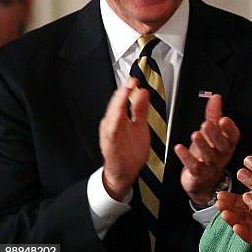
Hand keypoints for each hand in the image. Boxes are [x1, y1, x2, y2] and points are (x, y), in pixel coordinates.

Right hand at [99, 77, 149, 200]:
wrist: (124, 173)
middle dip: (122, 93)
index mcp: (119, 119)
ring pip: (112, 117)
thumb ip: (140, 109)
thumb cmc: (130, 150)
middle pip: (115, 105)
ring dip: (117, 104)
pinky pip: (111, 134)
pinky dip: (114, 125)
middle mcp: (112, 125)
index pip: (122, 100)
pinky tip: (117, 117)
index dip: (127, 89)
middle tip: (130, 81)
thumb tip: (142, 91)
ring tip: (124, 93)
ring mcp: (110, 135)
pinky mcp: (111, 146)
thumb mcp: (139, 126)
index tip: (134, 79)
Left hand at [174, 94, 239, 204]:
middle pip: (222, 146)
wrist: (202, 180)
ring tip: (195, 135)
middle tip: (206, 124)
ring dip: (202, 145)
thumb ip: (214, 114)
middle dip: (215, 135)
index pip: (234, 137)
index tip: (224, 119)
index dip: (230, 129)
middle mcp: (222, 155)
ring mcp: (211, 166)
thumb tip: (215, 97)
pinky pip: (194, 166)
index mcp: (228, 144)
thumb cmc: (208, 152)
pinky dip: (186, 157)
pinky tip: (179, 148)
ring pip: (209, 156)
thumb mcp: (213, 133)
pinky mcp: (199, 174)